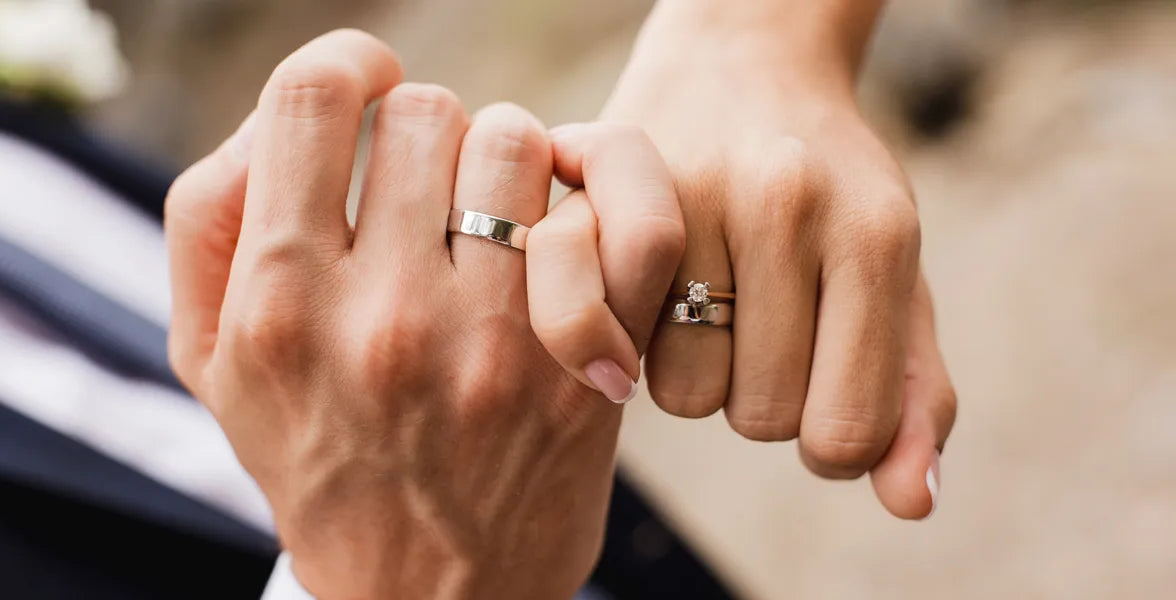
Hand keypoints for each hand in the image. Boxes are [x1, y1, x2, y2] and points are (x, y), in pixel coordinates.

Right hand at [164, 30, 682, 598]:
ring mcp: (494, 345)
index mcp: (280, 304)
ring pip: (522, 144)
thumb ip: (210, 218)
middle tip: (431, 190)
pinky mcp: (580, 371)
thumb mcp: (211, 361)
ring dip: (511, 164)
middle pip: (431, 111)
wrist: (419, 597)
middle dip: (430, 135)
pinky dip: (612, 193)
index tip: (370, 91)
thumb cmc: (316, 460)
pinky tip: (575, 222)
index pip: (315, 96)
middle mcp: (385, 318)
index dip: (349, 65)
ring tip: (495, 217)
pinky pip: (626, 218)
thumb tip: (284, 119)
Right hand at [599, 3, 956, 518]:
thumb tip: (913, 503)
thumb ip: (913, 395)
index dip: (834, 440)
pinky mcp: (609, 194)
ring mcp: (690, 191)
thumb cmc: (832, 194)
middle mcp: (784, 203)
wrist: (743, 63)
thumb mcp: (897, 283)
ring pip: (684, 393)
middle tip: (765, 335)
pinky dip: (628, 345)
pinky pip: (607, 336)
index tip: (824, 393)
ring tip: (705, 311)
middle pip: (762, 417)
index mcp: (875, 232)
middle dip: (764, 397)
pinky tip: (646, 308)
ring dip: (697, 376)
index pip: (846, 433)